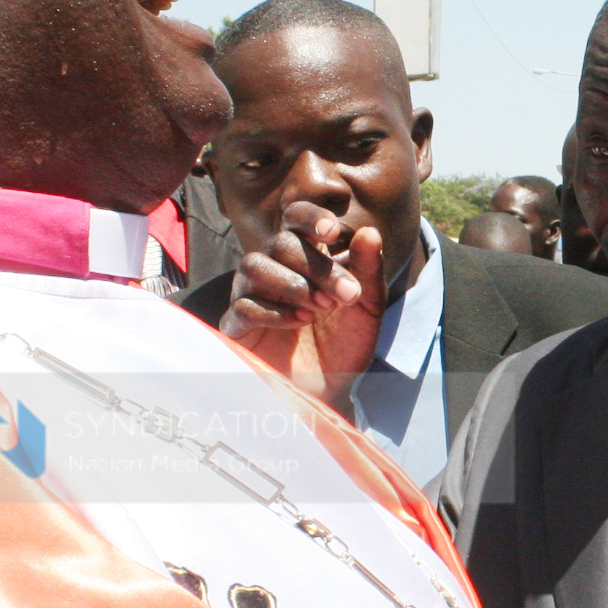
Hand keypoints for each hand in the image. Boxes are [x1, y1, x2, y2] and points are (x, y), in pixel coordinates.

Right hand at [221, 202, 384, 403]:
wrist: (330, 390)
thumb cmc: (345, 343)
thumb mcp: (367, 308)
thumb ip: (369, 271)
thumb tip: (369, 232)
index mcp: (304, 256)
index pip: (295, 219)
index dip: (310, 217)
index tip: (331, 232)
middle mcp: (273, 268)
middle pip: (280, 242)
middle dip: (316, 268)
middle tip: (341, 297)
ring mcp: (250, 294)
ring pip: (253, 265)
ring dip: (292, 285)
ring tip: (317, 310)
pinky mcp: (237, 325)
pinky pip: (243, 306)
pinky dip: (274, 312)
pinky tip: (297, 324)